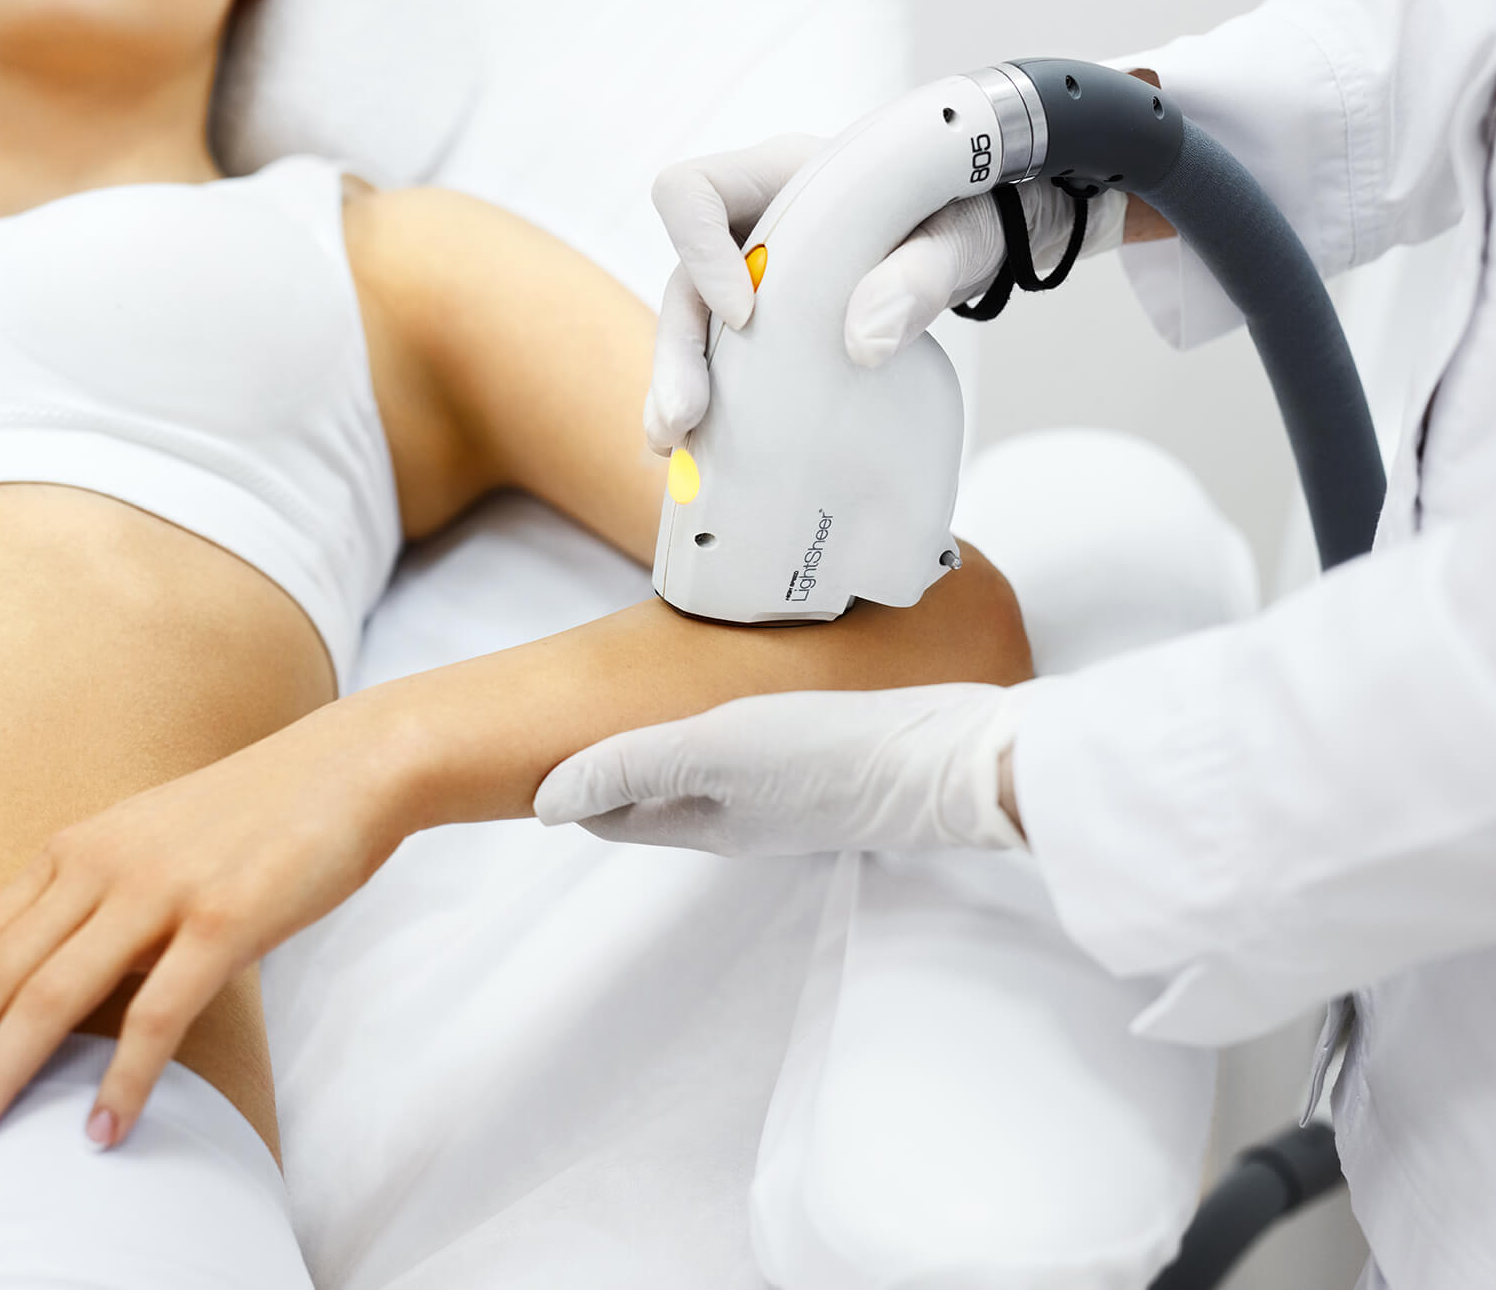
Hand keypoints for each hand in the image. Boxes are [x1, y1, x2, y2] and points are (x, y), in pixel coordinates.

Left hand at [0, 701, 413, 1154]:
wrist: (347, 768)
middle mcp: (102, 867)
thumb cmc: (257, 815)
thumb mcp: (155, 844)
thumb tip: (64, 976)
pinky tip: (101, 1127)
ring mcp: (161, 893)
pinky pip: (158, 1014)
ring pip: (51, 998)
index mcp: (78, 849)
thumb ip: (102, 900)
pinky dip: (125, 1078)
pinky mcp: (224, 922)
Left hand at [533, 681, 1033, 854]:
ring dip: (671, 733)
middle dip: (614, 752)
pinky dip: (730, 716)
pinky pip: (760, 741)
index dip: (569, 774)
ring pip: (708, 767)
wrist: (958, 761)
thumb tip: (542, 801)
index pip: (611, 808)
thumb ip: (627, 770)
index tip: (537, 730)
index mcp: (705, 821)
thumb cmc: (831, 753)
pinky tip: (742, 674)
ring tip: (649, 675)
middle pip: (654, 788)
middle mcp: (744, 815)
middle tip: (584, 690)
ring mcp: (792, 790)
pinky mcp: (836, 759)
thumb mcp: (713, 752)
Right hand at [644, 134, 1126, 455]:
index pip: (692, 193)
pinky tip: (705, 455)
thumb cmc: (969, 207)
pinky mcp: (774, 333)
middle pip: (681, 281)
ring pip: (694, 334)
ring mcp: (760, 283)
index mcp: (783, 178)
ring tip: (677, 446)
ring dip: (679, 391)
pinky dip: (714, 413)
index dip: (697, 249)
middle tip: (685, 418)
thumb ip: (922, 271)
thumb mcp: (961, 230)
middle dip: (676, 351)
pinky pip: (727, 368)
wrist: (989, 227)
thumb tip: (865, 341)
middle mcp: (755, 229)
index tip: (744, 311)